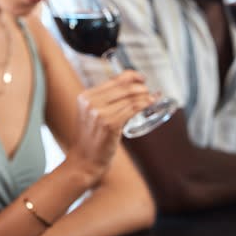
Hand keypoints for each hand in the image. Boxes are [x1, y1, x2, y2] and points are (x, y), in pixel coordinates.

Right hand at [67, 70, 152, 184]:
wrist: (84, 160)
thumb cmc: (90, 139)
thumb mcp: (90, 114)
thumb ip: (103, 101)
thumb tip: (128, 89)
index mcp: (85, 96)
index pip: (113, 79)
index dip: (131, 75)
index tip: (140, 78)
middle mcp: (91, 102)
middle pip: (123, 86)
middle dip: (140, 86)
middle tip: (147, 90)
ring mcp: (100, 113)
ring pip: (129, 97)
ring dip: (144, 95)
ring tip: (151, 97)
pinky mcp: (110, 124)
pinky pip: (131, 109)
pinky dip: (143, 104)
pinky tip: (149, 103)